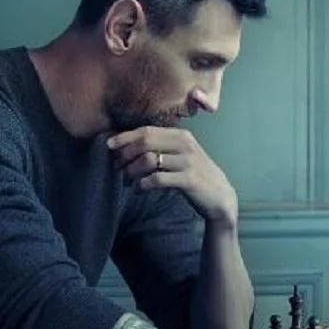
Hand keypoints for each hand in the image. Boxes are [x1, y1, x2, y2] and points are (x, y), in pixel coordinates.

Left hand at [107, 127, 237, 223]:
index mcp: (181, 135)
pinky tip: (139, 189)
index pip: (147, 130)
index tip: (109, 145)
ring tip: (128, 180)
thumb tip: (127, 147)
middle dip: (126, 154)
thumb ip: (161, 148)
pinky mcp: (188, 180)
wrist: (220, 197)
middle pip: (145, 142)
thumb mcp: (181, 156)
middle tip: (118, 167)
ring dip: (132, 171)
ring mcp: (188, 162)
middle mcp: (185, 145)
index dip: (125, 137)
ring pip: (149, 159)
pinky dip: (143, 184)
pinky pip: (157, 178)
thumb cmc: (195, 176)